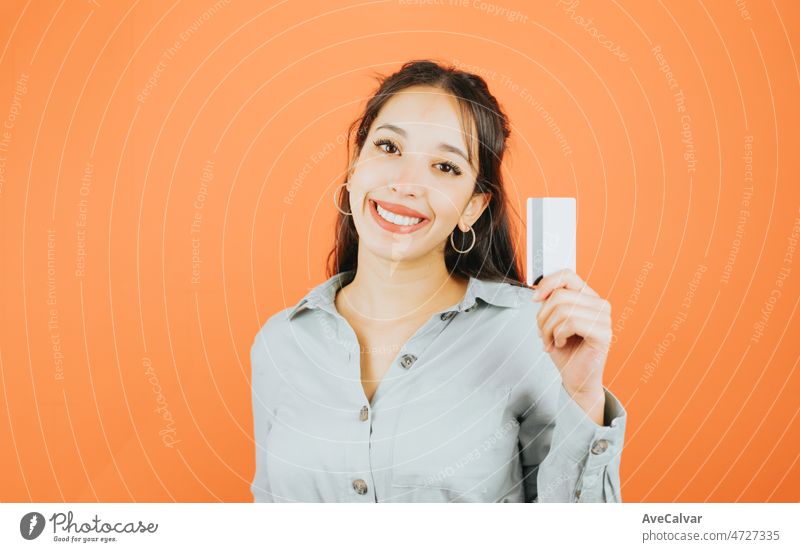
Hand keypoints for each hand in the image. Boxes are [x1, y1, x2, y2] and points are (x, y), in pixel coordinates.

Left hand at [533, 269, 611, 397]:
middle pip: (560, 295)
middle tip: (543, 333)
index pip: (567, 275)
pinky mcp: (604, 333)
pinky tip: (562, 343)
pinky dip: (559, 335)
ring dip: (548, 329)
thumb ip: (549, 302)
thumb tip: (539, 292)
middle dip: (543, 317)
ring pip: (563, 310)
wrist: (576, 378)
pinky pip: (571, 323)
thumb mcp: (552, 320)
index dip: (547, 283)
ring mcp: (604, 318)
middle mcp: (599, 304)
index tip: (535, 299)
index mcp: (588, 297)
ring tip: (551, 341)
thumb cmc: (566, 351)